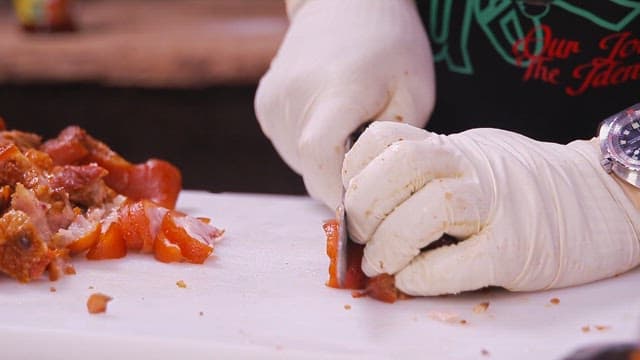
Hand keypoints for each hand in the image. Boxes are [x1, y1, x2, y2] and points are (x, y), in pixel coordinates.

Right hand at [255, 0, 434, 208]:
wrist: (343, 4)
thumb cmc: (389, 45)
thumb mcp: (414, 93)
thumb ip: (391, 145)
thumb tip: (368, 189)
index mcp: (336, 90)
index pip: (320, 158)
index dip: (340, 192)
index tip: (365, 206)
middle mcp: (294, 96)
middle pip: (313, 169)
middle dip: (342, 181)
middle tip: (370, 164)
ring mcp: (273, 101)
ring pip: (300, 162)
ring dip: (327, 163)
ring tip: (350, 131)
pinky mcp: (265, 104)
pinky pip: (289, 146)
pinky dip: (311, 148)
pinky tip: (329, 120)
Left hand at [343, 122, 639, 295]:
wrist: (598, 200)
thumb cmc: (525, 186)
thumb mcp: (475, 160)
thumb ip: (430, 173)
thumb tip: (367, 204)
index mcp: (457, 147)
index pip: (391, 135)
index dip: (357, 163)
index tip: (349, 191)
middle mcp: (476, 167)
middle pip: (405, 164)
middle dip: (365, 201)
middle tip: (357, 233)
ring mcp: (500, 205)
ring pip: (432, 208)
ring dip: (391, 241)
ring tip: (378, 264)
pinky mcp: (518, 249)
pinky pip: (462, 261)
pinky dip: (425, 274)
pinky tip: (411, 281)